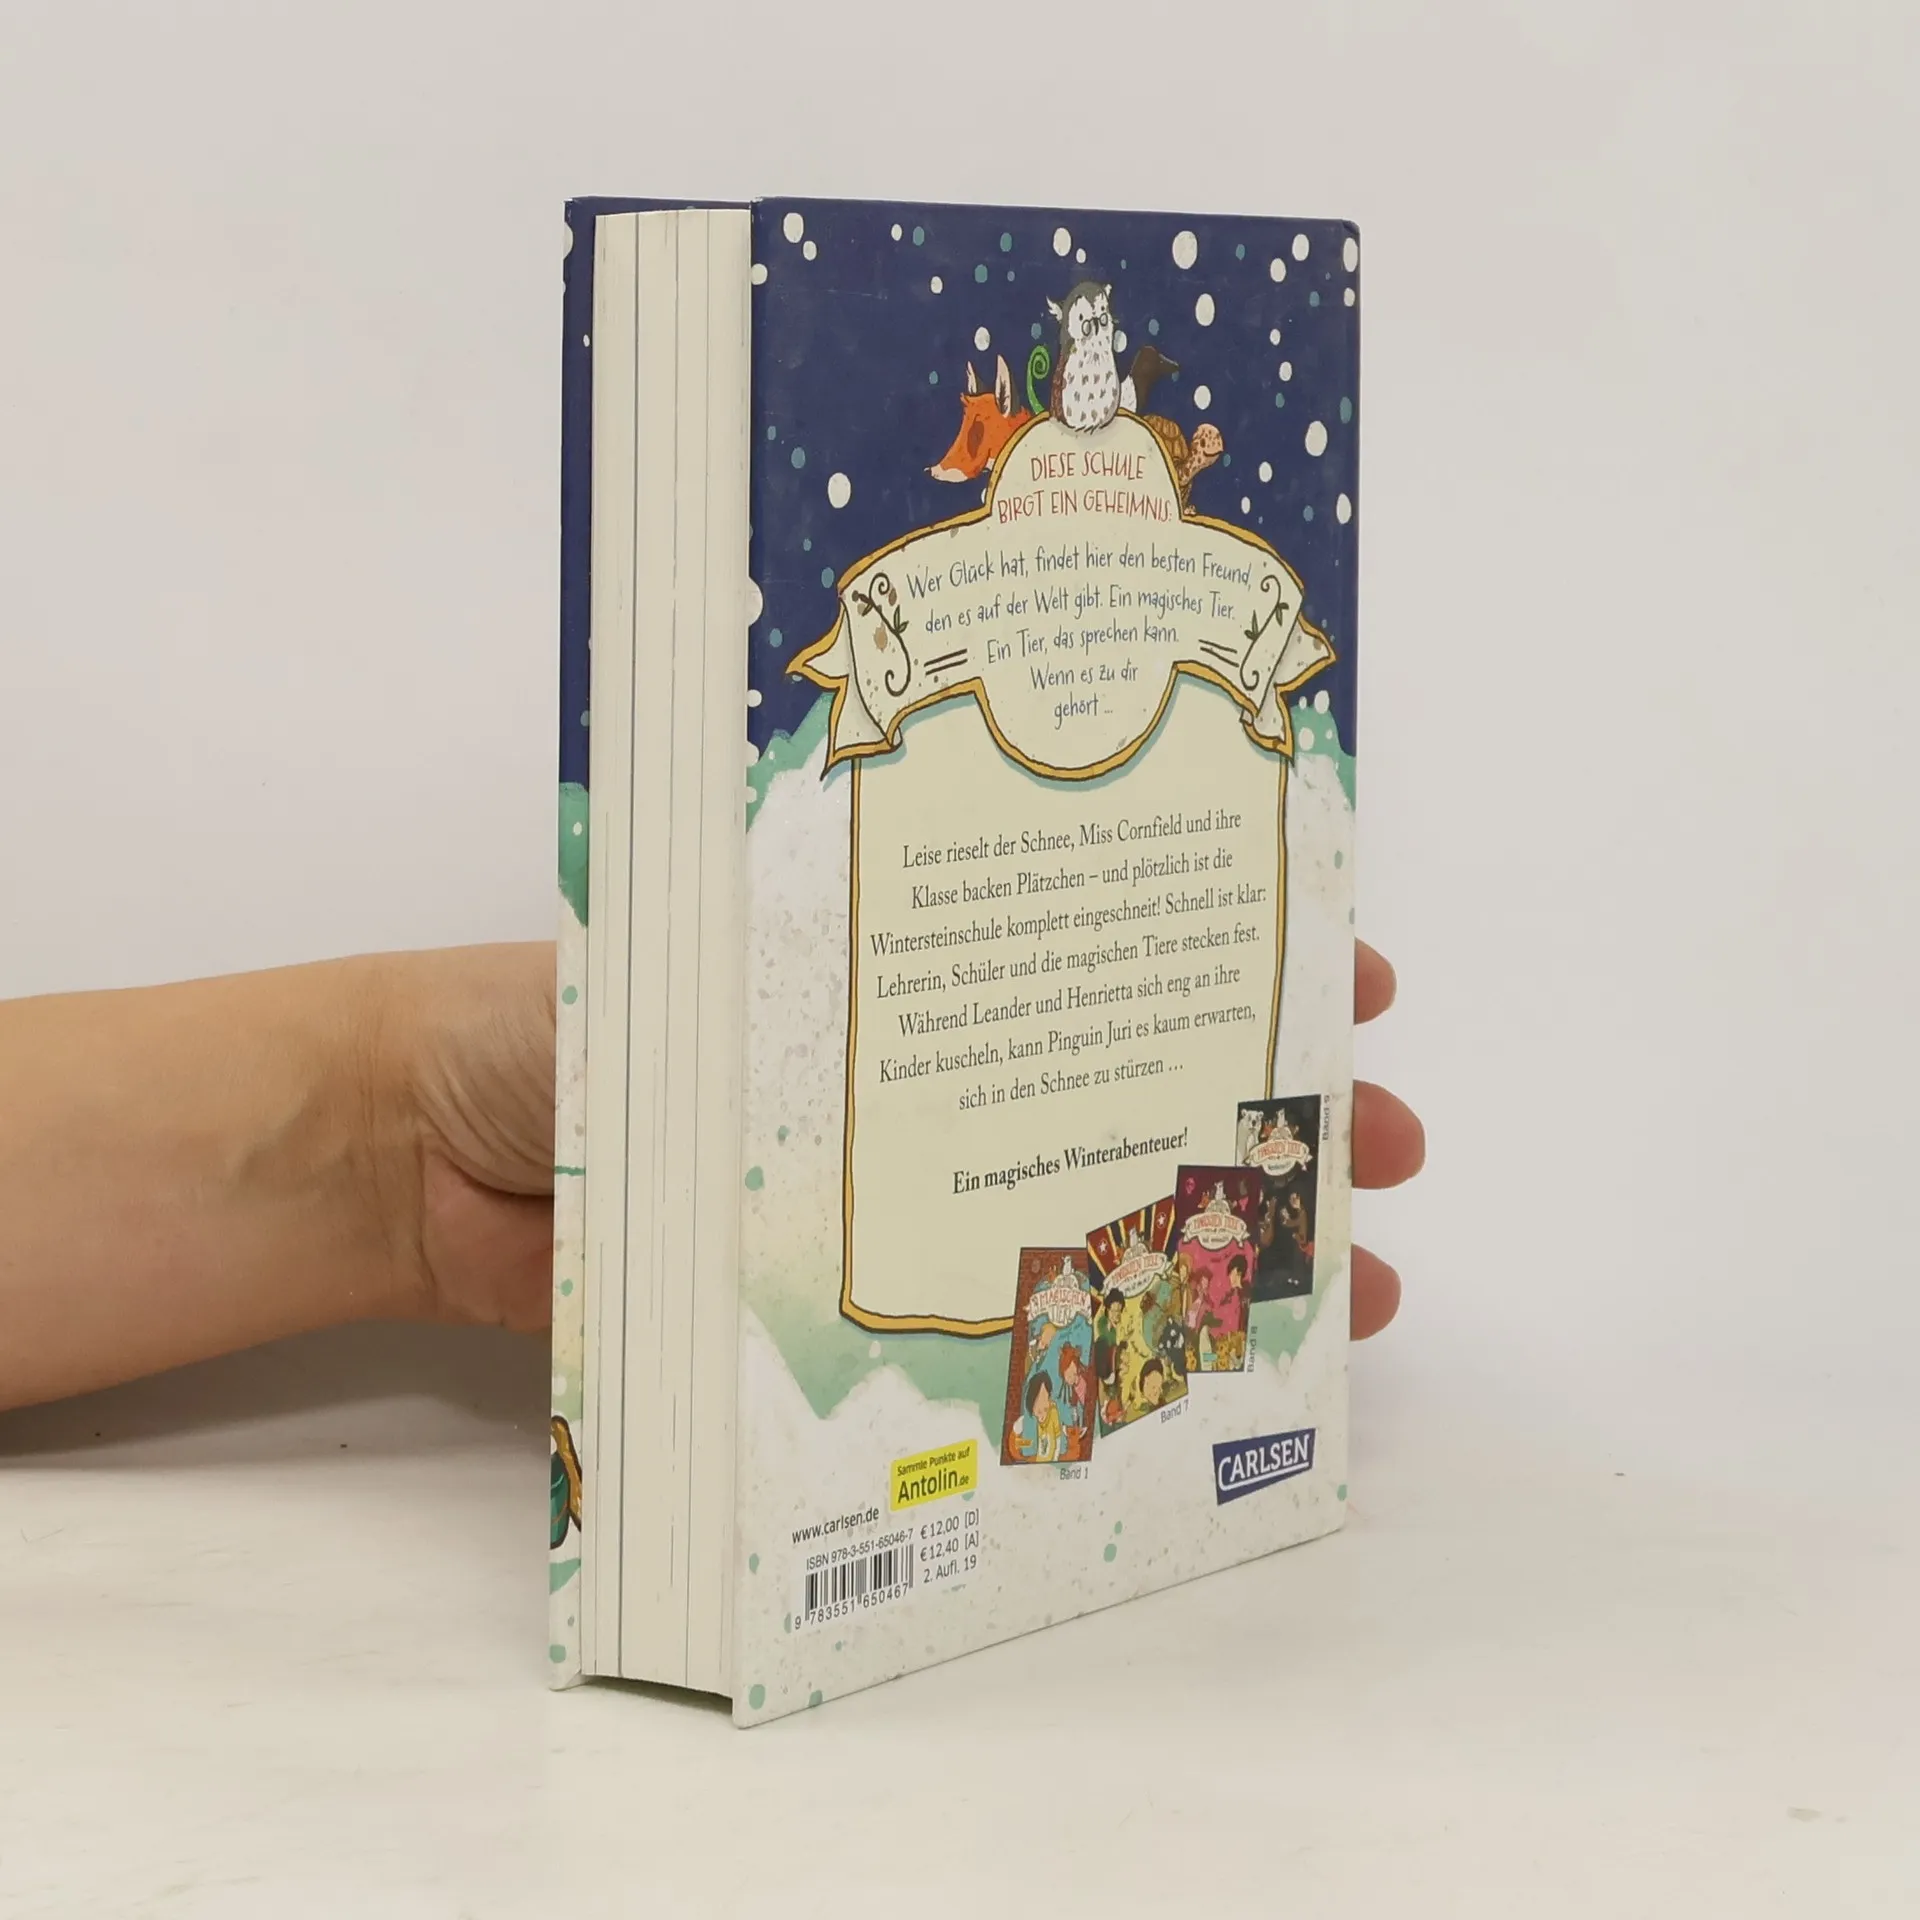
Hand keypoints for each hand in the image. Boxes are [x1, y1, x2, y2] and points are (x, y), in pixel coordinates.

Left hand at [390, 938, 1423, 1343]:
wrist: (419, 1157)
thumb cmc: (552, 1017)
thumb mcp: (712, 949)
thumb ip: (836, 961)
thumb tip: (1013, 966)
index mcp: (905, 962)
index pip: (1099, 943)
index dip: (1231, 949)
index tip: (1350, 964)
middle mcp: (925, 1072)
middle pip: (1132, 1085)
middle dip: (1278, 1109)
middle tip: (1389, 1141)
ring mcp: (899, 1188)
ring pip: (1095, 1211)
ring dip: (1228, 1241)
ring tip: (1352, 1283)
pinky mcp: (853, 1291)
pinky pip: (997, 1318)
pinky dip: (1097, 1340)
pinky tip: (1198, 1373)